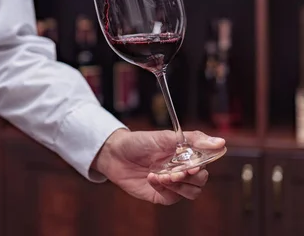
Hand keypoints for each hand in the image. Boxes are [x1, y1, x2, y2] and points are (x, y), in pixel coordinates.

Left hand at [94, 128, 225, 204]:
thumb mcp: (165, 136)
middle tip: (176, 171)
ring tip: (162, 175)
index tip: (193, 163)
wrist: (114, 153)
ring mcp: (172, 183)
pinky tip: (151, 177)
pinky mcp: (161, 194)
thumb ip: (193, 139)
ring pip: (192, 192)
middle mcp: (181, 169)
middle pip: (201, 180)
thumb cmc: (139, 142)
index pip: (206, 162)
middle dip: (190, 176)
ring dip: (179, 185)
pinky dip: (163, 188)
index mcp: (185, 154)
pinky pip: (172, 198)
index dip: (203, 165)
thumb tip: (220, 142)